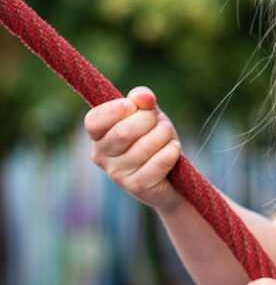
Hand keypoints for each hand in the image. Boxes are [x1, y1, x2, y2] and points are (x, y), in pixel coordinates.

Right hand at [84, 87, 181, 211]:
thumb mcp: (148, 114)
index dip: (115, 110)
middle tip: (158, 123)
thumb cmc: (153, 138)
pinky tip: (173, 151)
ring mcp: (117, 174)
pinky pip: (159, 162)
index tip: (133, 105)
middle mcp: (101, 156)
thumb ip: (142, 99)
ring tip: (168, 138)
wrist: (169, 175)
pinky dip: (172, 151)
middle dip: (149, 120)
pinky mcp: (137, 187)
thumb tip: (143, 96)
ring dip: (165, 136)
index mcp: (98, 136)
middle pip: (123, 132)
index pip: (94, 121)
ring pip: (145, 146)